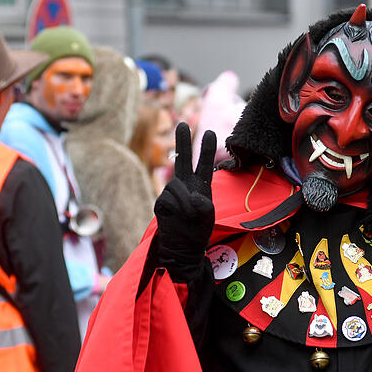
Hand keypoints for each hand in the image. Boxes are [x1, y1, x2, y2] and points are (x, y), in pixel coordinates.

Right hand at [153, 124, 216, 281]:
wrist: (182, 248)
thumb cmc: (197, 230)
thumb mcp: (207, 215)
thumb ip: (202, 202)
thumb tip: (188, 193)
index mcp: (200, 186)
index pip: (204, 164)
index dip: (207, 149)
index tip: (211, 132)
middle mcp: (185, 186)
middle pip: (182, 160)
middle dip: (182, 142)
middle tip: (182, 123)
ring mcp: (171, 193)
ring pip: (176, 186)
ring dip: (184, 200)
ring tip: (188, 215)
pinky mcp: (161, 203)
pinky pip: (168, 199)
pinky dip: (176, 208)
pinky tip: (178, 217)